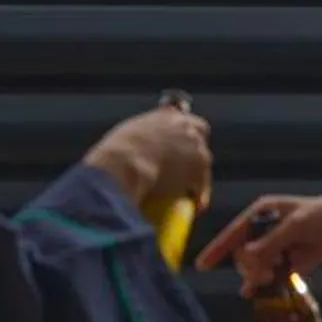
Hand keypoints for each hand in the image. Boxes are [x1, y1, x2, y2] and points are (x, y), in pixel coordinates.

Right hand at [83, 104, 211, 213]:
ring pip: (203, 160)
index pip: (184, 119)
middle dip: (195, 148)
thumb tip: (142, 146)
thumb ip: (144, 134)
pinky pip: (203, 184)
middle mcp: (185, 126)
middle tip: (187, 164)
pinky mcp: (199, 169)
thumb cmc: (118, 151)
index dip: (183, 133)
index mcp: (167, 115)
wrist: (125, 164)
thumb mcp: (130, 133)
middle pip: (200, 134)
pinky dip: (200, 195)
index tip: (179, 143)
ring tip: (187, 189)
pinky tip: (196, 206)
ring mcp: (195, 146)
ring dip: (197, 172)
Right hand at [195, 184, 321, 288]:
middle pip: (242, 254)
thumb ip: (272, 241)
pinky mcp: (286, 261)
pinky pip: (267, 276)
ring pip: (253, 267)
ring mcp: (275, 246)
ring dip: (257, 275)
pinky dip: (260, 285)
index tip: (202, 265)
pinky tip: (252, 294)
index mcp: (261, 213)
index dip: (217, 248)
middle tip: (267, 271)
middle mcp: (264, 229)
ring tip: (271, 276)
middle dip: (249, 266)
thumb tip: (247, 255)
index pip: (233, 232)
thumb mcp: (297, 224)